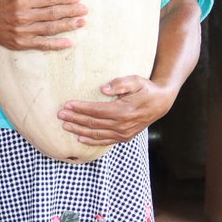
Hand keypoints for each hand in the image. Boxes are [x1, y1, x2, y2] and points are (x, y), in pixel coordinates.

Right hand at [0, 0, 87, 50]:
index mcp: (22, 0)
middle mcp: (24, 16)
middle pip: (53, 13)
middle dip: (71, 11)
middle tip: (85, 10)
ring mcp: (23, 31)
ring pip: (51, 28)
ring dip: (68, 25)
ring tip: (82, 22)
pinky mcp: (21, 43)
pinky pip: (43, 44)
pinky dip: (57, 44)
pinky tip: (69, 42)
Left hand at [57, 74, 175, 146]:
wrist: (161, 103)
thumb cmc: (146, 88)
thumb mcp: (136, 80)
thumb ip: (120, 83)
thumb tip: (102, 89)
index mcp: (123, 110)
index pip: (96, 111)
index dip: (80, 108)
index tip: (67, 104)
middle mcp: (122, 125)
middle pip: (93, 123)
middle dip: (75, 119)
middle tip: (60, 115)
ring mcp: (123, 133)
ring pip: (96, 134)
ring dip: (79, 130)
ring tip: (65, 125)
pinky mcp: (124, 138)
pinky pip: (104, 141)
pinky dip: (91, 141)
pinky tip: (79, 138)